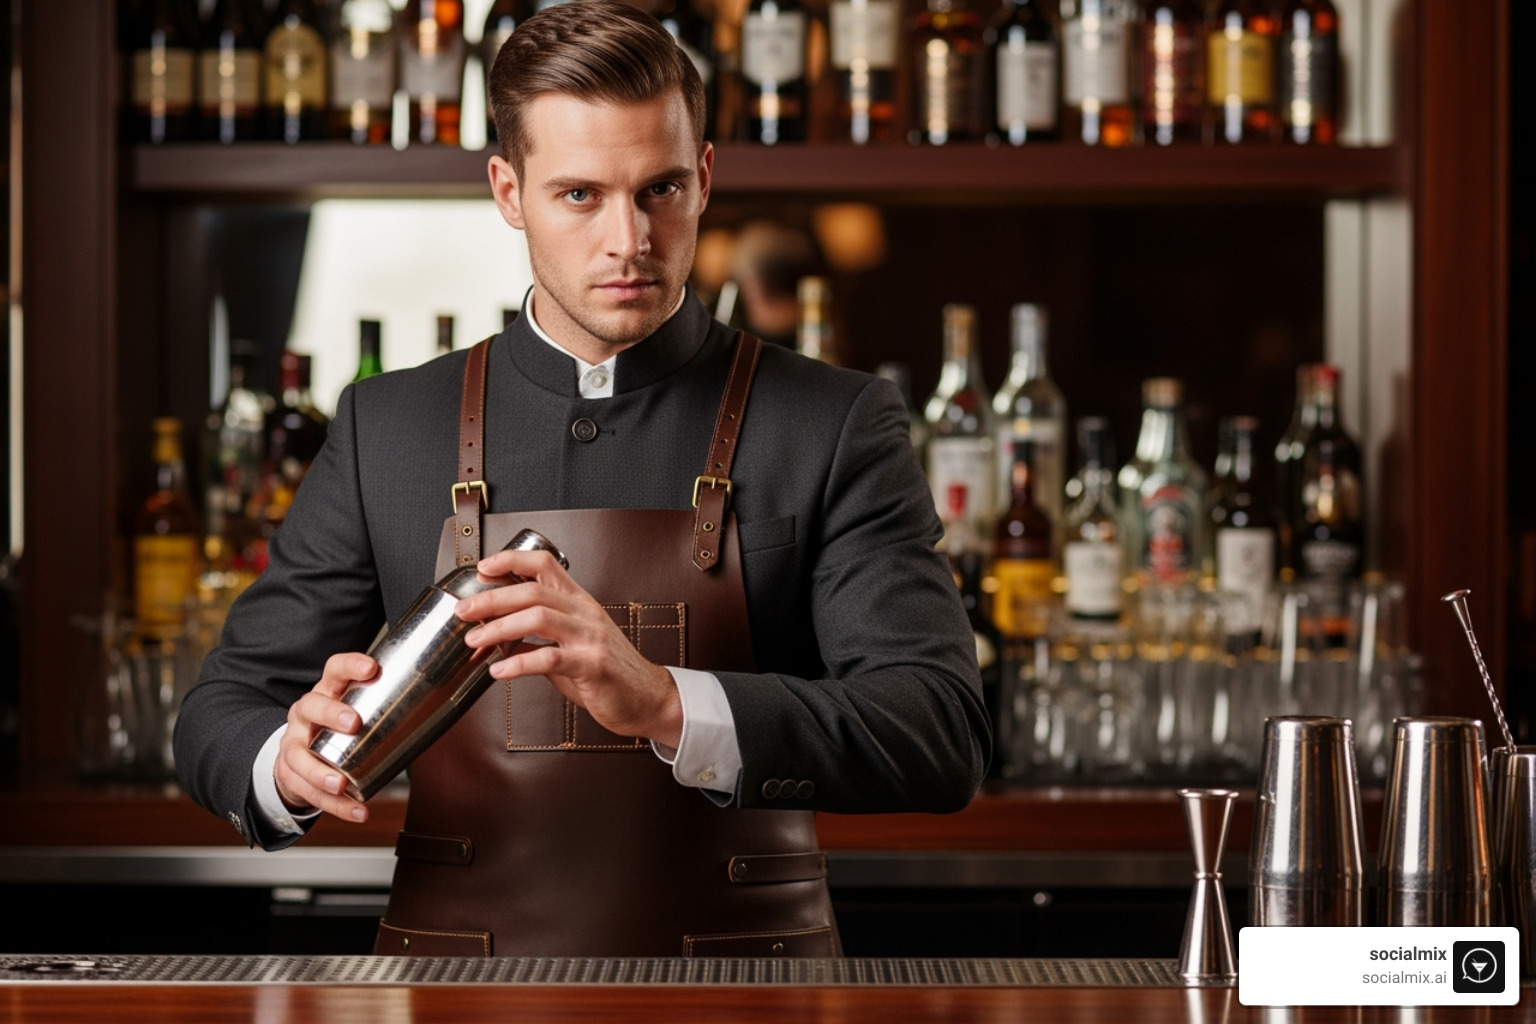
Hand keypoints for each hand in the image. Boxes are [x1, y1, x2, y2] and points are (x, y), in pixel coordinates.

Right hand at [273, 652, 376, 822]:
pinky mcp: (290, 773)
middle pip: (311, 706)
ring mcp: (294, 743)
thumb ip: (388, 706)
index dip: (350, 666)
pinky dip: (335, 805)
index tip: (372, 668)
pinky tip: (357, 812)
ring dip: (321, 772)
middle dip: (331, 714)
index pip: (334, 670)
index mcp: (327, 692)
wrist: (299, 756)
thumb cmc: (338, 728)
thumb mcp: (356, 709)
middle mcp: (305, 714)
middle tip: (353, 723)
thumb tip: (443, 705)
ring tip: (341, 783)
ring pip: (299, 756)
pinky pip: (309, 792)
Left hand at [455, 549, 682, 747]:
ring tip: (474, 639)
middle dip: (491, 598)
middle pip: (533, 591)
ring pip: (539, 618)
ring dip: (499, 627)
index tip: (483, 567)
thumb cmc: (610, 673)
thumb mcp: (574, 646)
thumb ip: (540, 639)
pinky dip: (518, 664)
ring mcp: (591, 638)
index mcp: (580, 603)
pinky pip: (550, 659)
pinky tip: (499, 672)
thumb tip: (500, 637)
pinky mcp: (593, 666)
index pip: (545, 565)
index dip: (511, 560)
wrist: (649, 699)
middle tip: (464, 610)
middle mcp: (586, 613)